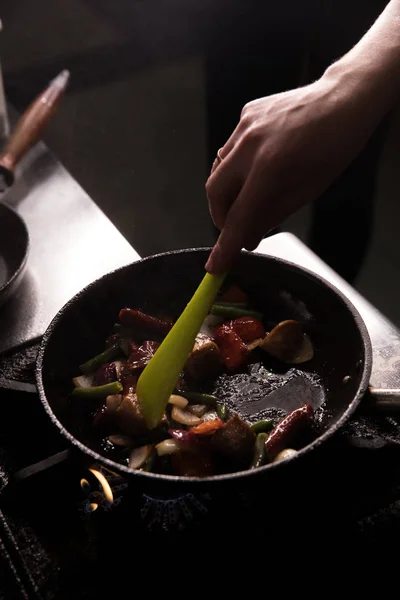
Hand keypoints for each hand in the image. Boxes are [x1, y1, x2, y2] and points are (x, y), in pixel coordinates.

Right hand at [205, 72, 376, 273]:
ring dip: (228, 191)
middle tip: (236, 227)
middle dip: (221, 216)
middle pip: (215, 192)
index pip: (239, 217)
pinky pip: (231, 148)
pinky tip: (258, 165)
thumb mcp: (306, 191)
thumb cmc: (333, 147)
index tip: (216, 265)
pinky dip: (238, 165)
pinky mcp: (246, 114)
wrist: (342, 99)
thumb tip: (248, 237)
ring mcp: (245, 126)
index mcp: (270, 168)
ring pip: (219, 169)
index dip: (226, 245)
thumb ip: (271, 215)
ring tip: (250, 196)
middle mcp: (250, 145)